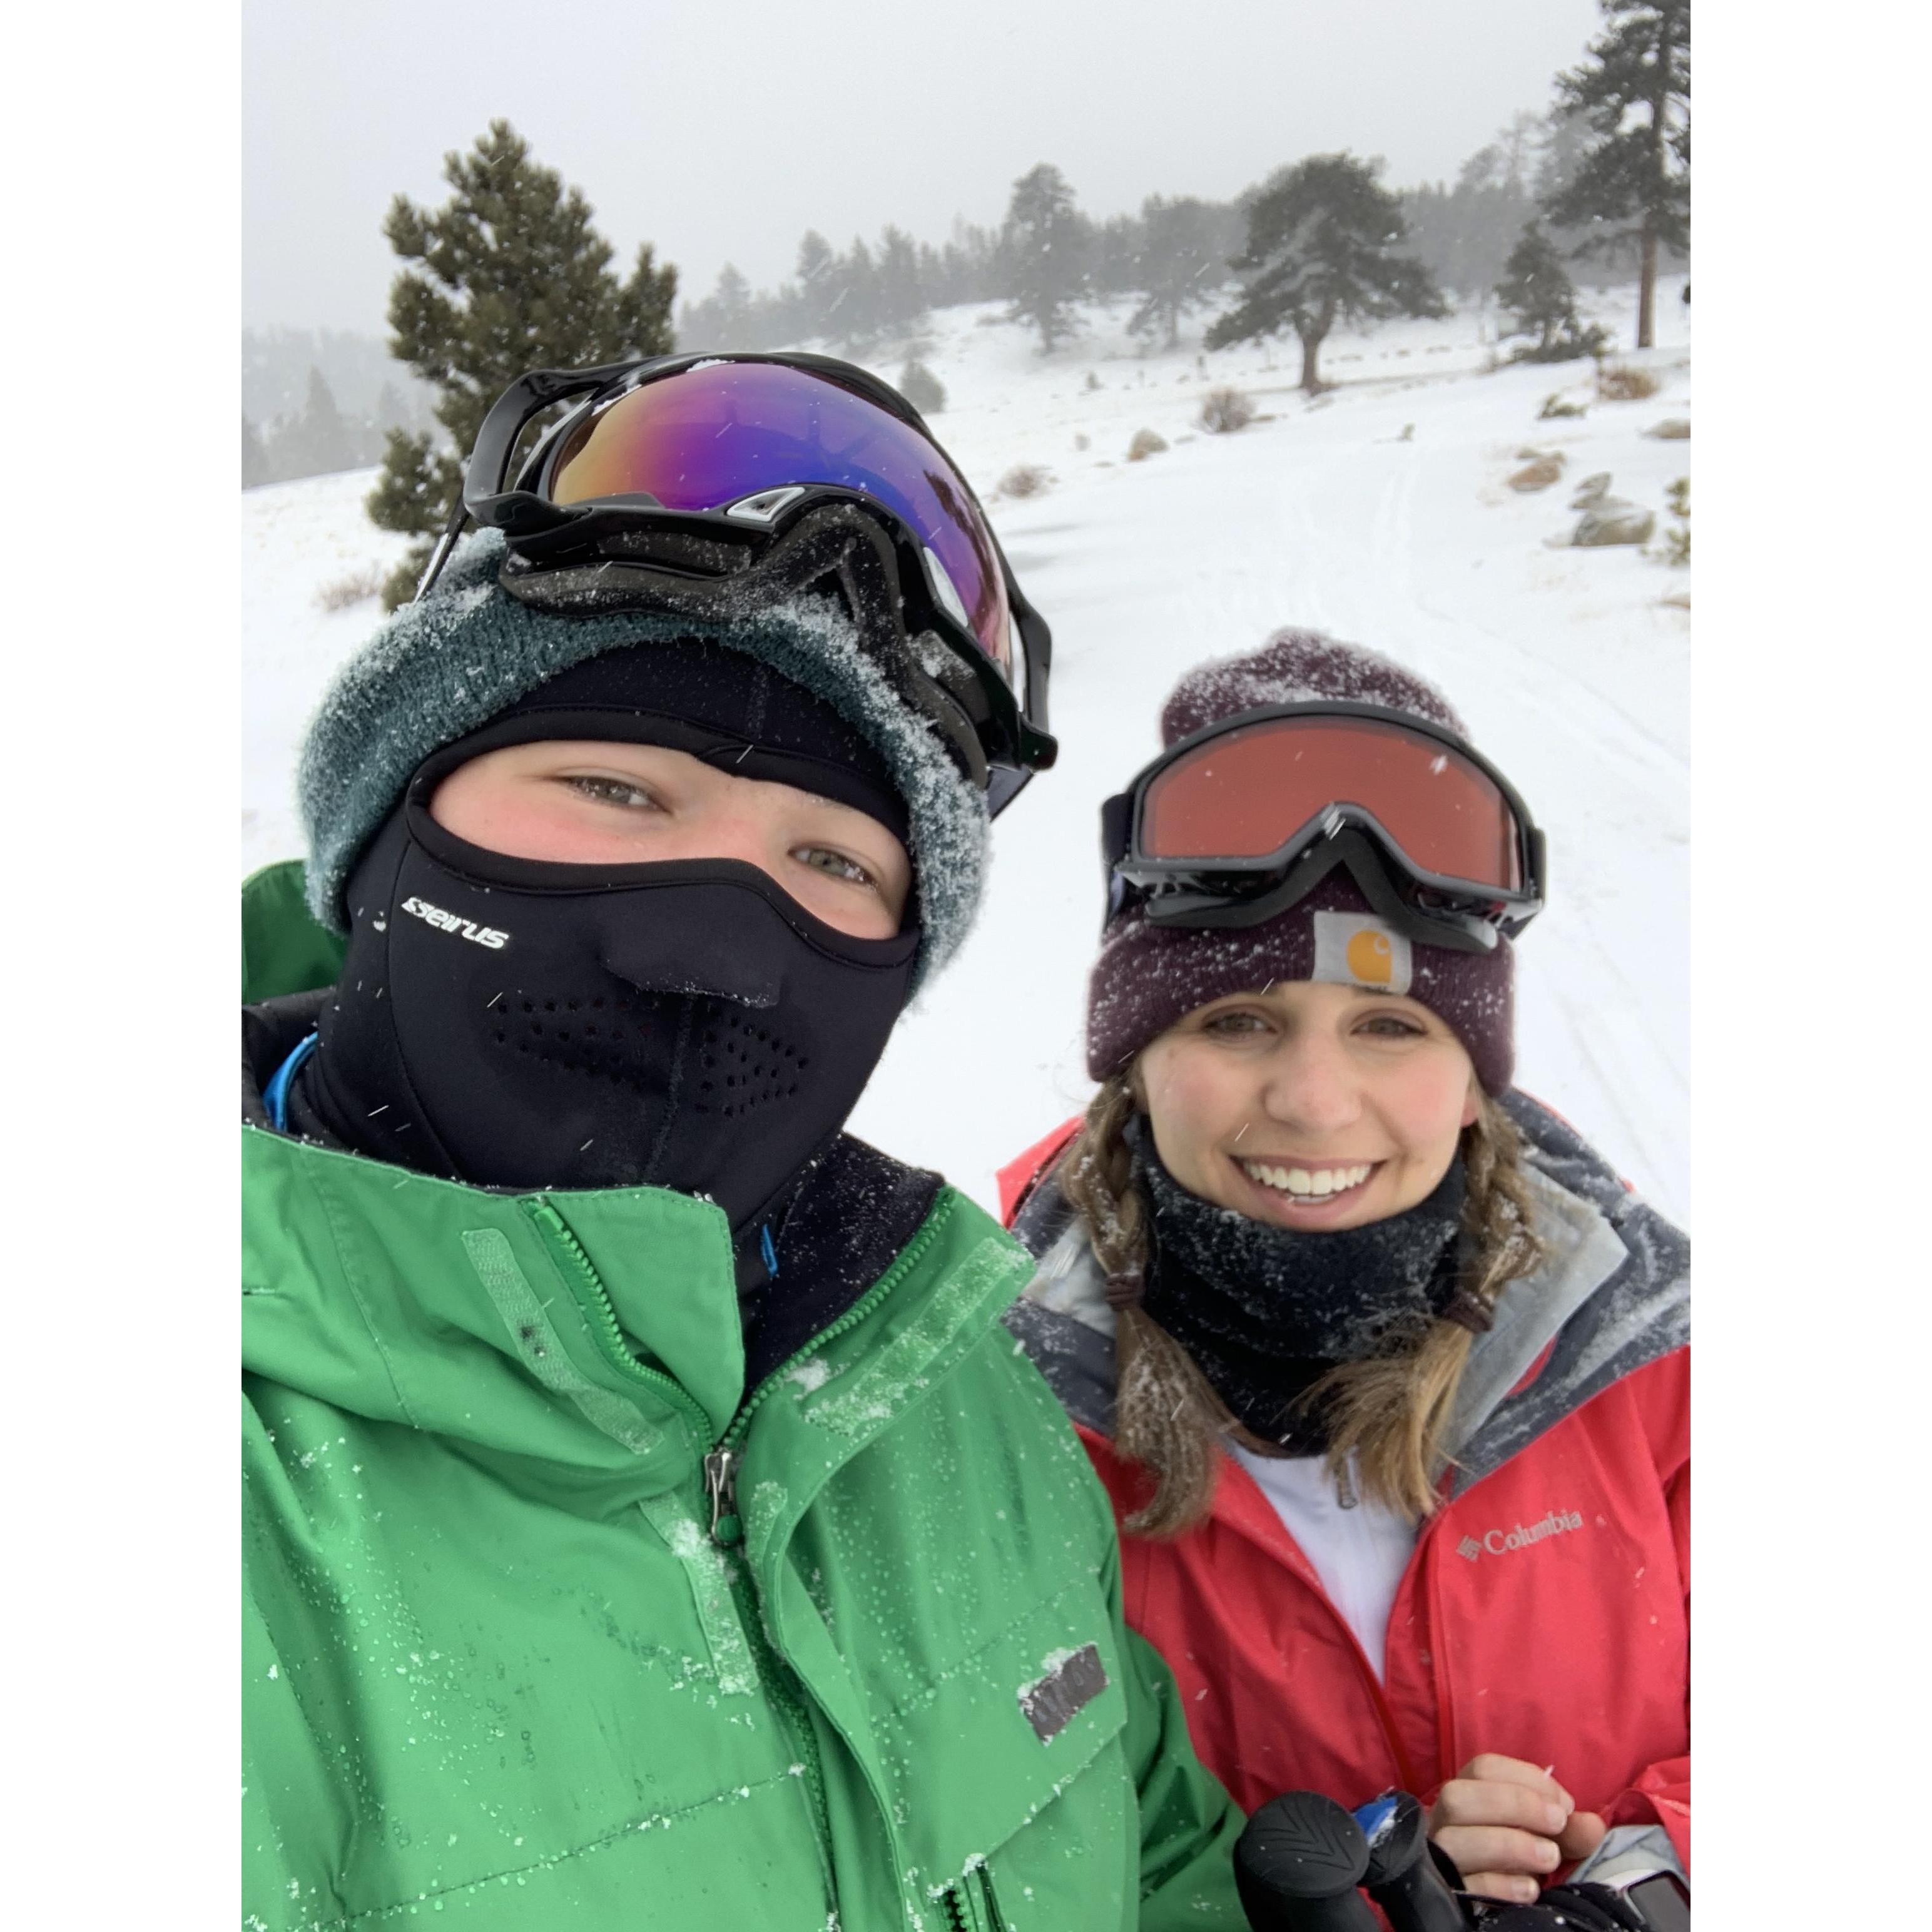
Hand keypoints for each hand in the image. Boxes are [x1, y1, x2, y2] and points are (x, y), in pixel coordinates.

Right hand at [1427, 1753, 1606, 1904]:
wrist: (1491, 1893)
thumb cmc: (1517, 1853)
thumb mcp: (1545, 1837)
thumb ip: (1569, 1829)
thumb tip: (1593, 1825)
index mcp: (1467, 1792)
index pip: (1483, 1768)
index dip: (1527, 1779)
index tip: (1565, 1805)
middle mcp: (1444, 1819)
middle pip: (1458, 1796)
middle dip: (1514, 1805)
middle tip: (1557, 1824)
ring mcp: (1441, 1855)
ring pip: (1455, 1840)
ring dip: (1510, 1845)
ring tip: (1549, 1858)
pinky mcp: (1448, 1891)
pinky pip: (1466, 1884)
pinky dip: (1501, 1884)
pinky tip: (1529, 1889)